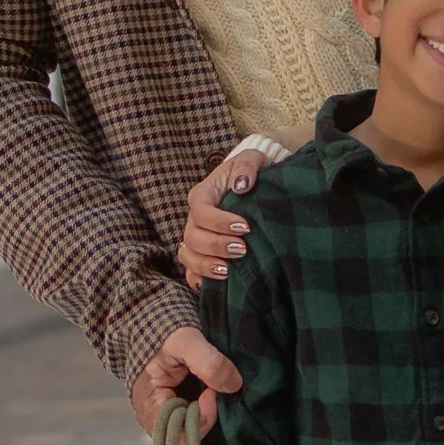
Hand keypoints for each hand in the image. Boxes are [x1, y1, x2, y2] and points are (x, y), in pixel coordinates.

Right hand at [130, 326, 242, 444]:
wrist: (150, 329)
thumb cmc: (163, 332)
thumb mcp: (182, 338)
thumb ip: (206, 359)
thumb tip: (232, 385)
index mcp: (154, 408)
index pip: (176, 431)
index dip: (199, 423)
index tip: (212, 398)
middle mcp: (161, 428)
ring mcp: (174, 432)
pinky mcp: (187, 430)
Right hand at [179, 147, 266, 284]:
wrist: (256, 186)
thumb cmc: (252, 172)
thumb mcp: (253, 159)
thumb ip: (247, 167)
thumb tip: (242, 186)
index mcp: (202, 195)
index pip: (201, 211)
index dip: (219, 222)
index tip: (246, 227)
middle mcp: (194, 219)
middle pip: (193, 237)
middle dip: (216, 246)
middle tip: (243, 250)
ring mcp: (196, 238)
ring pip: (187, 256)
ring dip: (205, 266)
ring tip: (228, 271)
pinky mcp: (203, 254)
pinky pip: (191, 272)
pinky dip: (199, 280)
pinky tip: (218, 285)